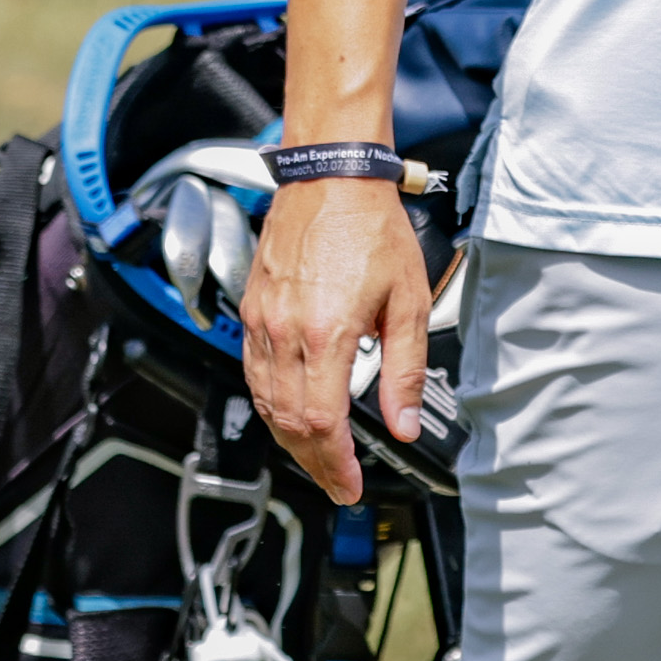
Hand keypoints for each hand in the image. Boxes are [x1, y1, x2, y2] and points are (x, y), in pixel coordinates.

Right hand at [242, 176, 431, 503]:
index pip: (322, 423)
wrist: (330, 176)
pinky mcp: (253, 307)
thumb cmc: (370, 226)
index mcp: (326, 332)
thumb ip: (404, 370)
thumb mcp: (407, 301)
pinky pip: (253, 371)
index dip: (336, 464)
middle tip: (338, 484)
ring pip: (265, 401)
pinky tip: (287, 413)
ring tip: (316, 458)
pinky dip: (269, 404)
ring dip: (289, 439)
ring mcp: (263, 319)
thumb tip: (404, 423)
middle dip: (314, 463)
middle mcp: (285, 330)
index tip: (351, 484)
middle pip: (289, 422)